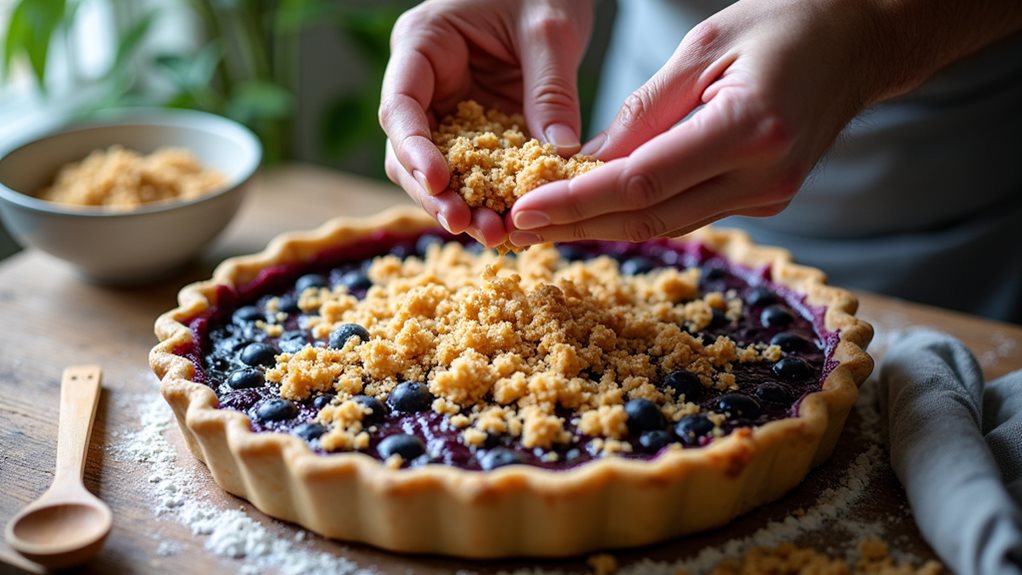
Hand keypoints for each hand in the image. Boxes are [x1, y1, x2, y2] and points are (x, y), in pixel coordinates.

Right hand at [379, 0, 593, 245]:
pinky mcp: (476, 134)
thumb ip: (550, 91)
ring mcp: (448, 112)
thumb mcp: (550, 31)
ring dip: (462, 207)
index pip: (399, 106)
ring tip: (496, 236)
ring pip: (436, 172)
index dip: (413, 149)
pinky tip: (511, 226)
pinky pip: (475, 174)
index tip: (440, 182)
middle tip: (469, 226)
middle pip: (408, 151)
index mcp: (423, 44)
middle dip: (436, 194)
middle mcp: (425, 84)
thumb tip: (560, 154)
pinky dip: (490, 201)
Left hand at [506, 0, 880, 246]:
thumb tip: (587, 162)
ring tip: (543, 225)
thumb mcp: (704, 46)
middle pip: (648, 217)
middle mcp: (764, 177)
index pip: (642, 182)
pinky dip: (637, 213)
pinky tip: (595, 210)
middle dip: (576, 225)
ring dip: (600, 226)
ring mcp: (769, 197)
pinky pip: (687, 213)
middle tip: (516, 229)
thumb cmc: (783, 25)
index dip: (577, 201)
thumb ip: (645, 110)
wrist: (859, 43)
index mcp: (749, 130)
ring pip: (665, 224)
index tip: (524, 211)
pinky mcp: (765, 201)